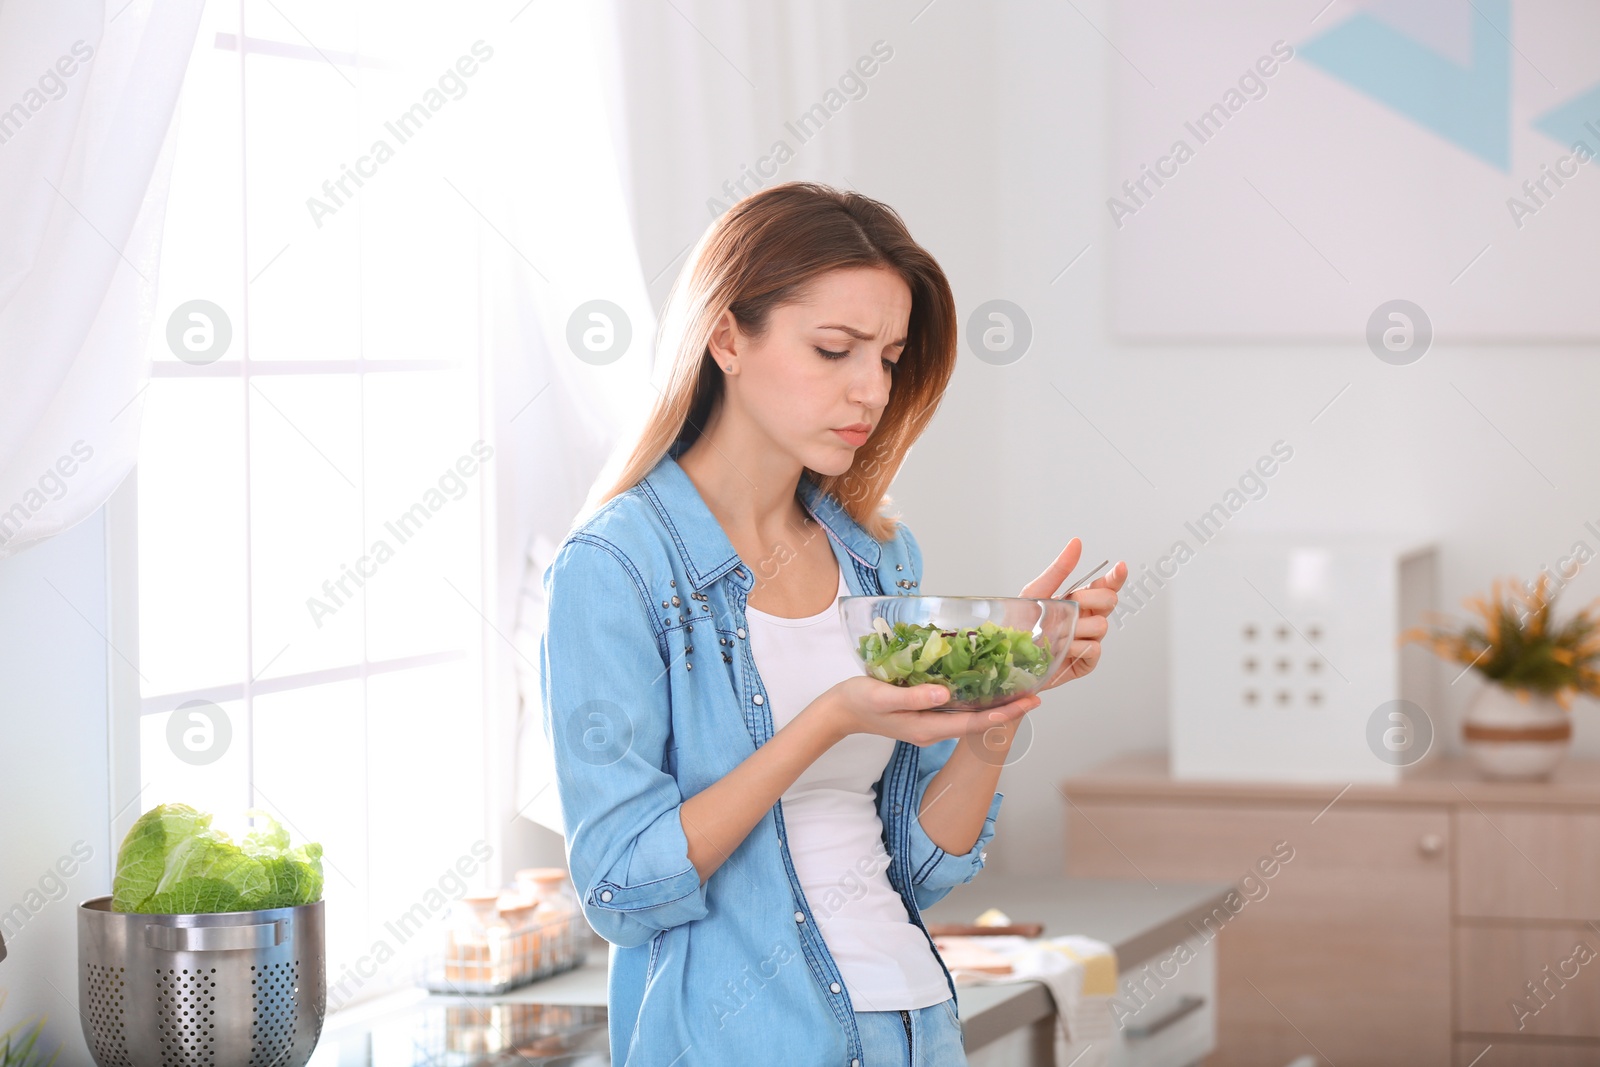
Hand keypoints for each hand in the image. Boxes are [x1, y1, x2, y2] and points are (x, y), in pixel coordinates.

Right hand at [818, 675, 1041, 747]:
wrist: (840, 710)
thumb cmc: (859, 701)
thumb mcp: (883, 696)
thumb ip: (914, 697)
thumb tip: (948, 694)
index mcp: (927, 729)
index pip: (975, 723)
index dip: (1004, 713)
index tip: (1029, 703)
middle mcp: (934, 729)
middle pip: (978, 721)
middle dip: (1006, 708)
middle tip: (1034, 693)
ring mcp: (929, 722)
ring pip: (969, 715)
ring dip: (993, 703)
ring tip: (1017, 688)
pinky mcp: (924, 712)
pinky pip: (956, 708)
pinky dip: (974, 697)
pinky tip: (983, 683)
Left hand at [1022, 536, 1126, 687]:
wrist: (1006, 653)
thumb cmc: (1019, 623)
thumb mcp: (1036, 591)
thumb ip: (1059, 569)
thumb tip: (1076, 543)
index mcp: (1078, 601)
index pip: (1105, 586)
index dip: (1116, 577)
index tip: (1120, 567)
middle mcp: (1086, 619)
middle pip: (1110, 601)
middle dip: (1091, 599)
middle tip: (1069, 605)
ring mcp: (1087, 641)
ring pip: (1101, 626)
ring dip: (1077, 628)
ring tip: (1055, 633)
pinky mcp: (1084, 662)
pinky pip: (1094, 650)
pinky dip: (1076, 648)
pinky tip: (1061, 650)